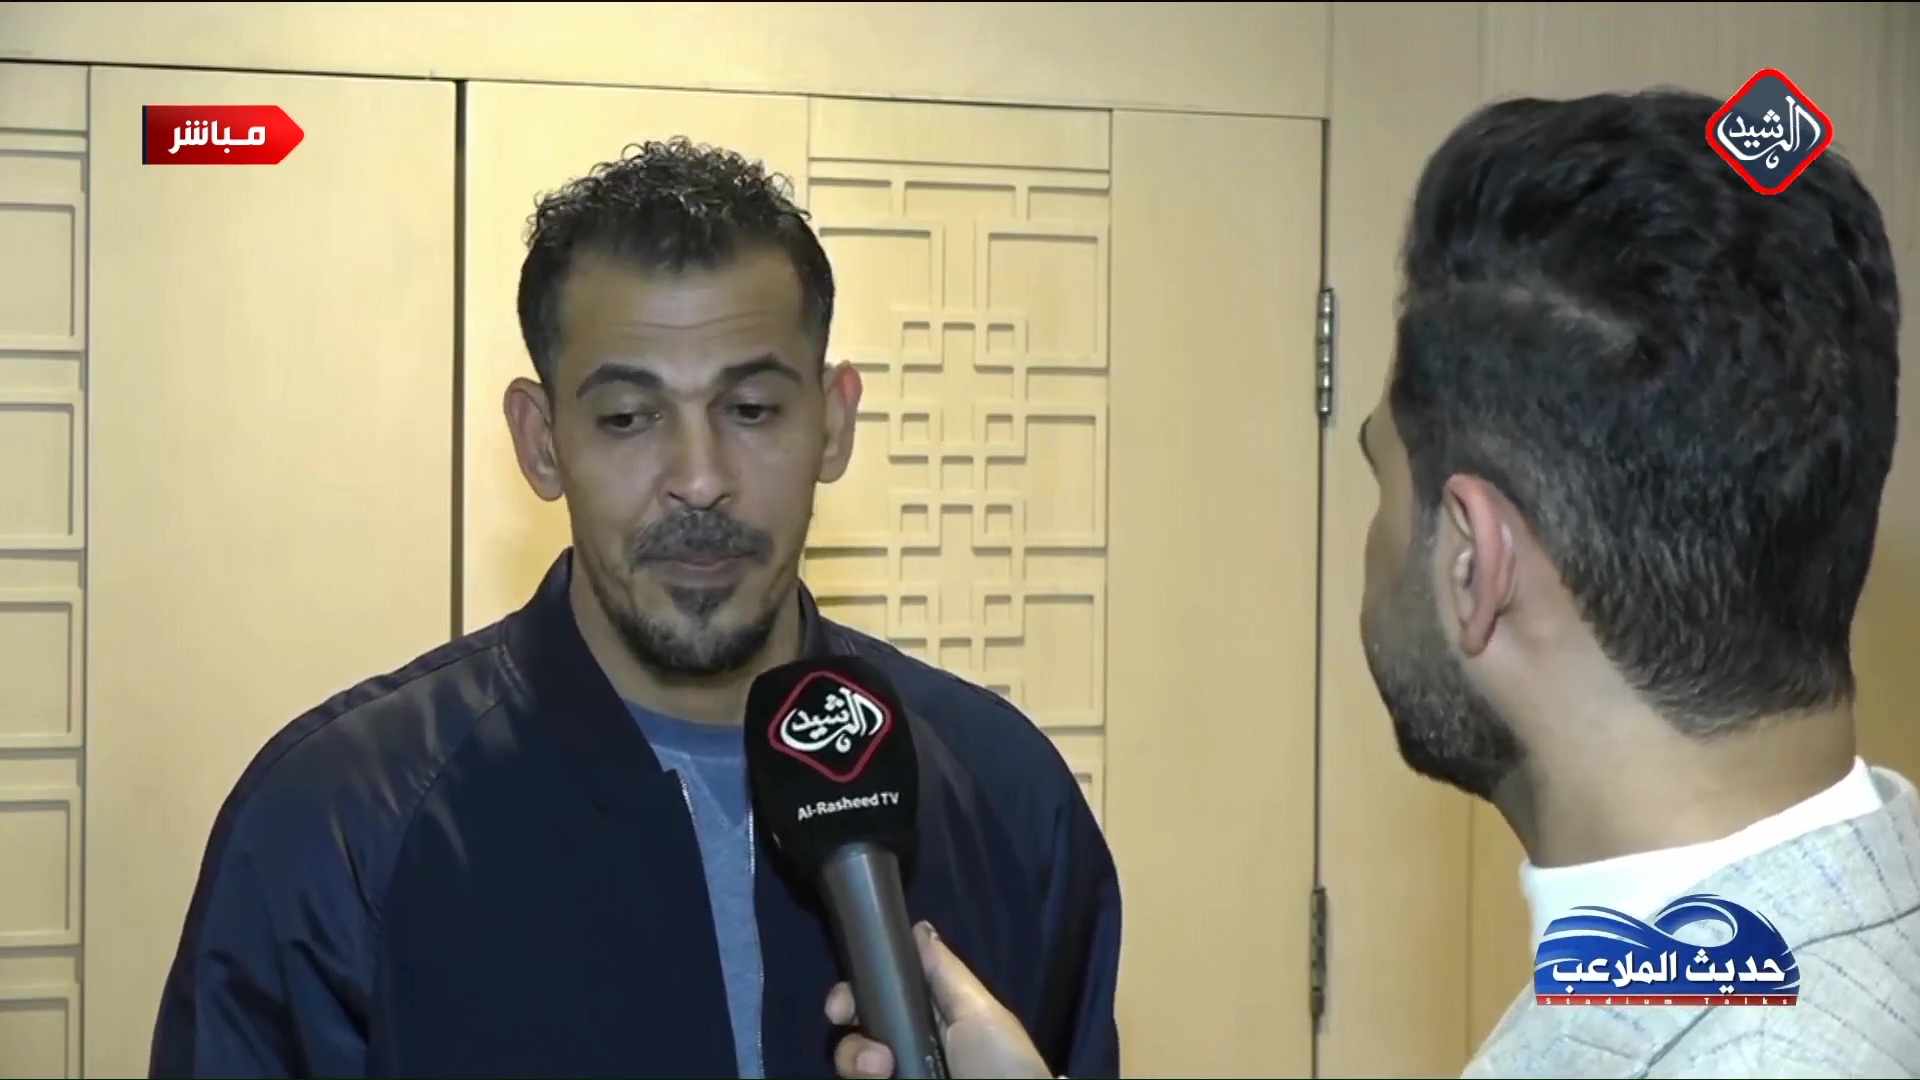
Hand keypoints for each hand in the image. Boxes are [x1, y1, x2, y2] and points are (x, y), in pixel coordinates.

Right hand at [825, 922, 1051, 1079]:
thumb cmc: (999, 1060)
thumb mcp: (978, 1009)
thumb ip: (943, 971)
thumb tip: (919, 928)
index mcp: (931, 1019)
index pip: (882, 997)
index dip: (858, 991)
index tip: (845, 997)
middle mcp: (909, 1048)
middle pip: (858, 1029)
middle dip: (846, 1019)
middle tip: (845, 1018)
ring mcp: (900, 1074)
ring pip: (853, 1061)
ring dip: (856, 1056)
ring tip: (882, 1066)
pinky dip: (861, 1076)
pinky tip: (882, 1077)